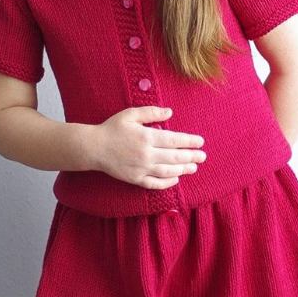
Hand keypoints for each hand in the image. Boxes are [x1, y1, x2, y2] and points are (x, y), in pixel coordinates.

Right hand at [90, 106, 205, 189]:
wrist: (94, 148)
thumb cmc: (112, 128)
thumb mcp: (130, 114)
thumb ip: (151, 112)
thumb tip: (170, 112)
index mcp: (147, 137)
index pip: (174, 140)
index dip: (189, 141)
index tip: (200, 142)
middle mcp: (146, 154)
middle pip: (175, 157)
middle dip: (191, 156)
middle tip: (203, 156)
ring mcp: (141, 168)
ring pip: (168, 171)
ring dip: (183, 169)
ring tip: (194, 167)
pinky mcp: (135, 179)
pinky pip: (155, 183)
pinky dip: (167, 183)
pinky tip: (176, 179)